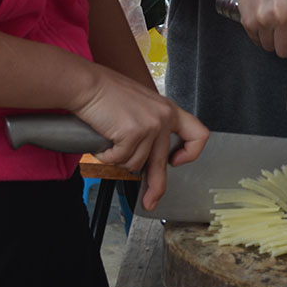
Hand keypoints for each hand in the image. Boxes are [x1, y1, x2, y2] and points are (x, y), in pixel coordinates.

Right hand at [72, 69, 208, 209]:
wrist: (89, 85)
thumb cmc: (108, 94)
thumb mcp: (141, 107)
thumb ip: (151, 126)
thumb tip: (149, 157)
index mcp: (168, 110)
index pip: (197, 134)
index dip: (190, 153)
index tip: (176, 161)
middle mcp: (163, 117)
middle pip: (163, 163)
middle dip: (155, 187)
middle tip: (151, 200)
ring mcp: (150, 125)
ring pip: (136, 163)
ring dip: (119, 157)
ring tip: (111, 138)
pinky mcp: (133, 133)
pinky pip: (119, 160)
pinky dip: (107, 155)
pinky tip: (105, 138)